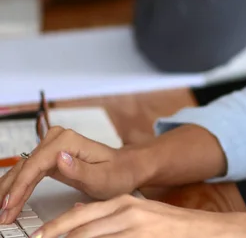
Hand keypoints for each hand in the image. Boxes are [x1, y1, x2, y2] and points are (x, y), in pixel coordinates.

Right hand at [0, 127, 140, 223]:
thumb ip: (79, 169)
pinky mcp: (52, 156)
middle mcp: (59, 139)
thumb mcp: (102, 177)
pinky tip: (11, 202)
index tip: (10, 206)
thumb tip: (59, 158)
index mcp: (69, 141)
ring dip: (10, 191)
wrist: (125, 168)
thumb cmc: (117, 172)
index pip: (36, 164)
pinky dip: (19, 188)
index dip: (20, 187)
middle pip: (25, 166)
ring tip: (1, 212)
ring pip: (23, 169)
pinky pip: (29, 172)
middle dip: (10, 192)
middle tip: (1, 215)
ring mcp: (54, 146)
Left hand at [28, 196, 217, 237]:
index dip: (54, 228)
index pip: (79, 215)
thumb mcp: (136, 210)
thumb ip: (107, 212)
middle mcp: (126, 214)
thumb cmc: (166, 225)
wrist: (199, 230)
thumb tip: (76, 212)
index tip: (38, 237)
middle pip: (81, 231)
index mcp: (122, 203)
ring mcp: (134, 230)